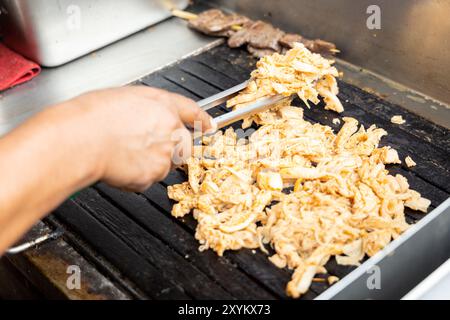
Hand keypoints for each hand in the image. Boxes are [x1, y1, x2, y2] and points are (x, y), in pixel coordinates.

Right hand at [73, 86, 213, 191]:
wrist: (82, 139)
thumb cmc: (93, 116)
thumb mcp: (123, 99)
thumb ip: (145, 110)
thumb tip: (147, 119)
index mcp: (163, 105)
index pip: (192, 111)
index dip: (202, 119)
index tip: (209, 125)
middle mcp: (170, 128)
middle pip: (185, 144)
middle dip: (171, 148)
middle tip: (144, 147)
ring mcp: (166, 153)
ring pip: (167, 164)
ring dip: (152, 163)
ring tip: (126, 154)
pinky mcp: (156, 174)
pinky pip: (150, 178)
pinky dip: (138, 176)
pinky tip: (121, 165)